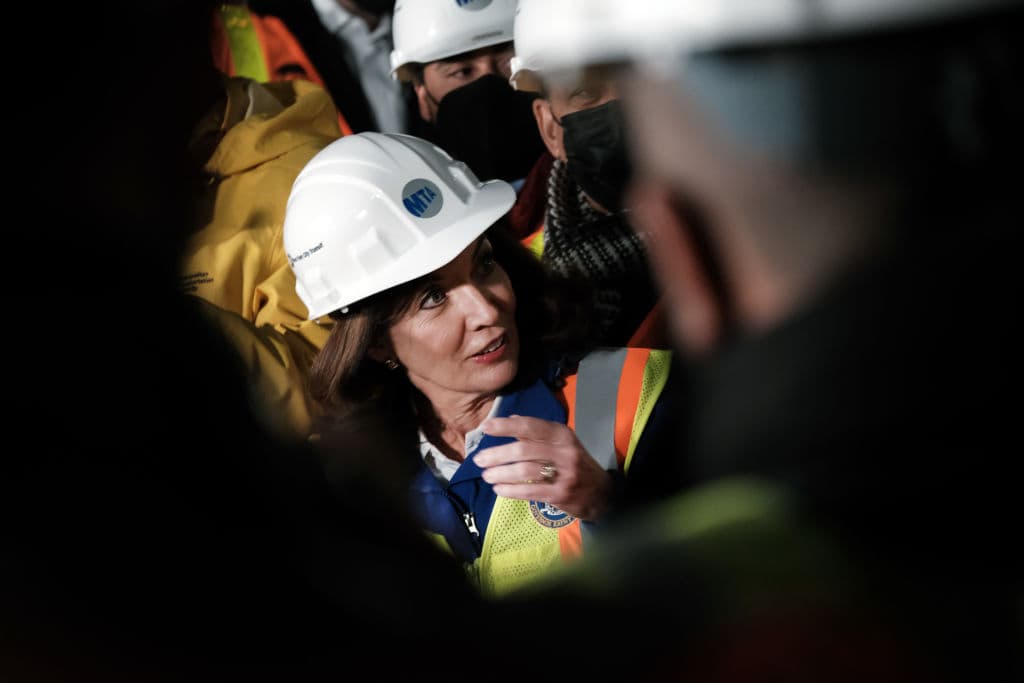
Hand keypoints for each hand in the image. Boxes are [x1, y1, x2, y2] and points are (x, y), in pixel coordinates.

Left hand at [474, 415, 612, 520]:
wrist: (603, 492)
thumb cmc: (575, 463)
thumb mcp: (561, 443)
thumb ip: (536, 433)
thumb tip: (509, 419)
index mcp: (562, 434)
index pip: (531, 426)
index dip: (506, 426)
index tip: (486, 427)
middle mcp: (564, 451)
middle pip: (524, 450)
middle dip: (497, 454)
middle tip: (478, 459)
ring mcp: (565, 474)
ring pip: (525, 471)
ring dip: (501, 473)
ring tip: (486, 476)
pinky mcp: (561, 494)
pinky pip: (530, 491)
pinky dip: (511, 490)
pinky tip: (499, 489)